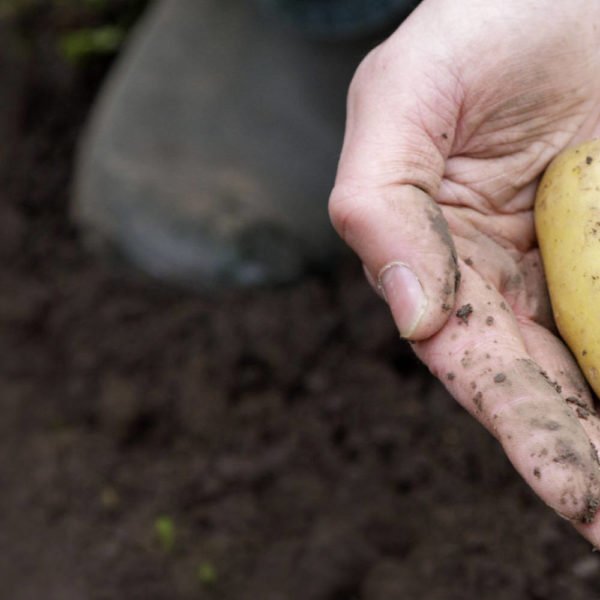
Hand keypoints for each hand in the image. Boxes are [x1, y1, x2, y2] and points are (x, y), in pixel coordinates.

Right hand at [330, 0, 599, 543]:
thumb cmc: (470, 30)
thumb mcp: (403, 99)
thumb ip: (379, 203)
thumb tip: (412, 315)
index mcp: (443, 260)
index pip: (479, 364)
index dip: (528, 434)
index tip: (582, 503)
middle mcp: (508, 276)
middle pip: (549, 384)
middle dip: (582, 457)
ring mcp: (575, 261)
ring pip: (593, 360)